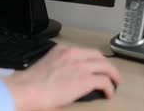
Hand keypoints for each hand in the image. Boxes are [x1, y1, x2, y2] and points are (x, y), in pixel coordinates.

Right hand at [2, 44, 121, 110]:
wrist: (27, 89)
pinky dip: (110, 88)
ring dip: (113, 75)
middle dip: (106, 65)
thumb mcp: (46, 66)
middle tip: (110, 74)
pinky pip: (105, 81)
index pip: (84, 52)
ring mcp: (81, 66)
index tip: (95, 67)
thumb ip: (59, 66)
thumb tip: (68, 77)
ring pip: (106, 66)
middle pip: (98, 56)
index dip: (93, 60)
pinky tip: (108, 94)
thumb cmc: (31, 83)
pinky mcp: (86, 79)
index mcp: (61, 50)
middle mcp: (73, 54)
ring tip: (115, 83)